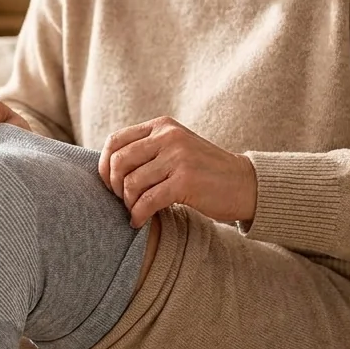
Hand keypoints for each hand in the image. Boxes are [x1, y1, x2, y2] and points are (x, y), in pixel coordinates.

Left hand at [98, 116, 257, 227]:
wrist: (244, 184)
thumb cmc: (205, 172)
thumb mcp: (176, 149)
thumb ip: (148, 150)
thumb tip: (107, 168)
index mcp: (162, 126)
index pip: (115, 141)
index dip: (105, 166)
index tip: (110, 184)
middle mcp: (169, 137)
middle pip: (119, 162)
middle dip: (114, 187)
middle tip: (123, 201)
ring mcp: (178, 158)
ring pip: (131, 183)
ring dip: (128, 204)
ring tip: (135, 211)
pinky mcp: (185, 181)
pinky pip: (147, 201)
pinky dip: (138, 215)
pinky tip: (140, 222)